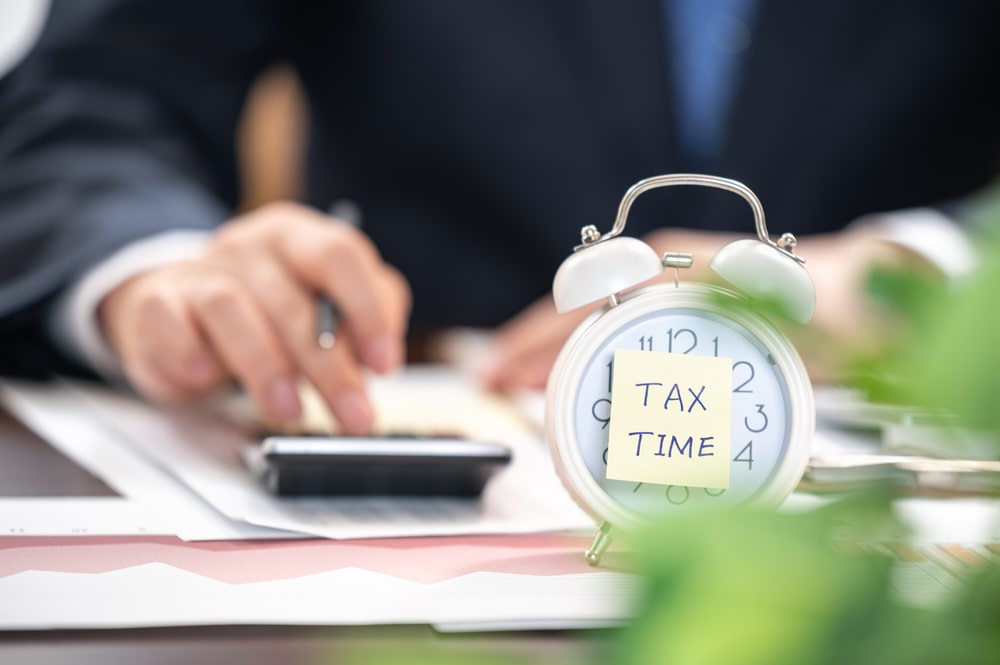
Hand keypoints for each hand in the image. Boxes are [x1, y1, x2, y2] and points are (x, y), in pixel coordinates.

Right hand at [98, 201, 410, 432]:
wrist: (181, 305)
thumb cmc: (267, 310)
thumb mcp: (325, 305)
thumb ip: (365, 319)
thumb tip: (383, 354)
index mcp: (298, 238)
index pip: (340, 256)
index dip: (367, 310)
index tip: (383, 364)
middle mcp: (249, 247)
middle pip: (294, 301)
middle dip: (330, 368)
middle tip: (352, 414)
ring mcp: (199, 272)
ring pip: (232, 309)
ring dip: (265, 366)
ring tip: (288, 408)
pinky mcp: (158, 303)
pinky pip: (171, 322)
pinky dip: (189, 351)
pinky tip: (206, 377)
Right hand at [480, 226, 925, 390]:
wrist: (863, 289)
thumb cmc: (828, 303)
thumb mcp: (783, 318)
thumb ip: (733, 333)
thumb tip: (675, 374)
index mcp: (677, 266)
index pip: (588, 299)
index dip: (541, 338)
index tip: (508, 371)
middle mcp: (664, 268)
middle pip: (578, 305)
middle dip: (529, 344)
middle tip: (490, 381)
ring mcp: (668, 284)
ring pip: (591, 313)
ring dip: (548, 346)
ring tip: (511, 380)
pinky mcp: (677, 305)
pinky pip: (614, 323)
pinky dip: (582, 347)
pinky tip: (566, 373)